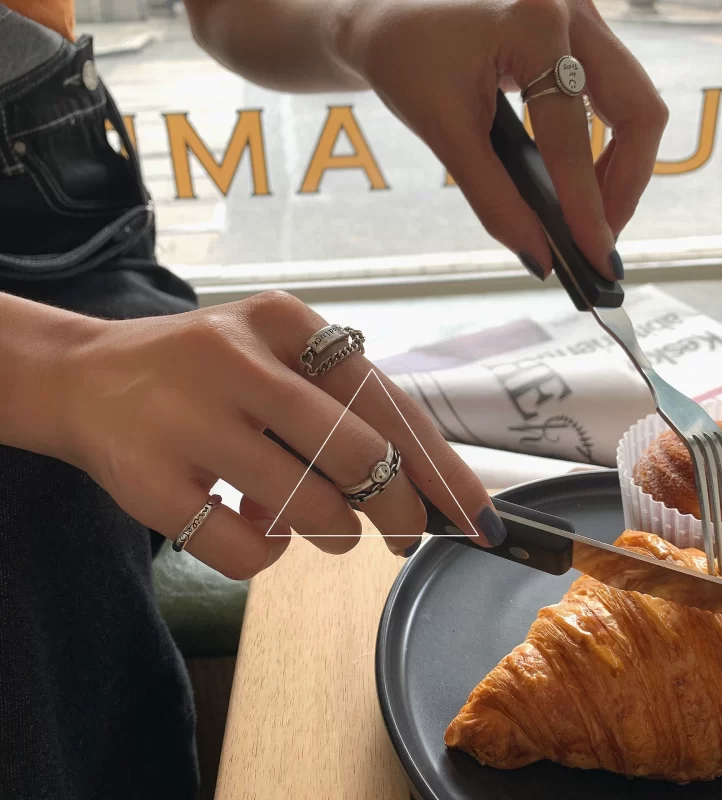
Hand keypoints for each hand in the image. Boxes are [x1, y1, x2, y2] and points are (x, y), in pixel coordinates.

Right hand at [58, 292, 503, 578]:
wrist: (87, 378)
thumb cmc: (206, 375)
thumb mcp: (276, 361)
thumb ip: (344, 410)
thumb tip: (424, 487)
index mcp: (281, 320)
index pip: (385, 399)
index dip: (440, 464)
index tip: (478, 514)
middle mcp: (235, 358)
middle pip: (358, 456)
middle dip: (400, 510)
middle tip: (403, 534)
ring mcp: (187, 418)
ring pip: (310, 508)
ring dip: (333, 532)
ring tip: (317, 520)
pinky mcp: (149, 480)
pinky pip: (250, 553)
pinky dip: (269, 554)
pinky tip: (253, 526)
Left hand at [337, 0, 667, 279]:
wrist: (389, 18)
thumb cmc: (407, 63)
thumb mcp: (446, 134)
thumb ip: (494, 199)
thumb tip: (539, 255)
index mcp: (535, 23)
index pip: (573, 137)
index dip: (587, 207)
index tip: (597, 258)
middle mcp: (572, 9)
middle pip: (638, 110)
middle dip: (624, 186)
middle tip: (600, 239)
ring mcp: (583, 15)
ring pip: (636, 102)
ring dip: (622, 167)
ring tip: (590, 218)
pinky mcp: (580, 31)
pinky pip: (616, 94)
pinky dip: (606, 144)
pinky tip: (582, 181)